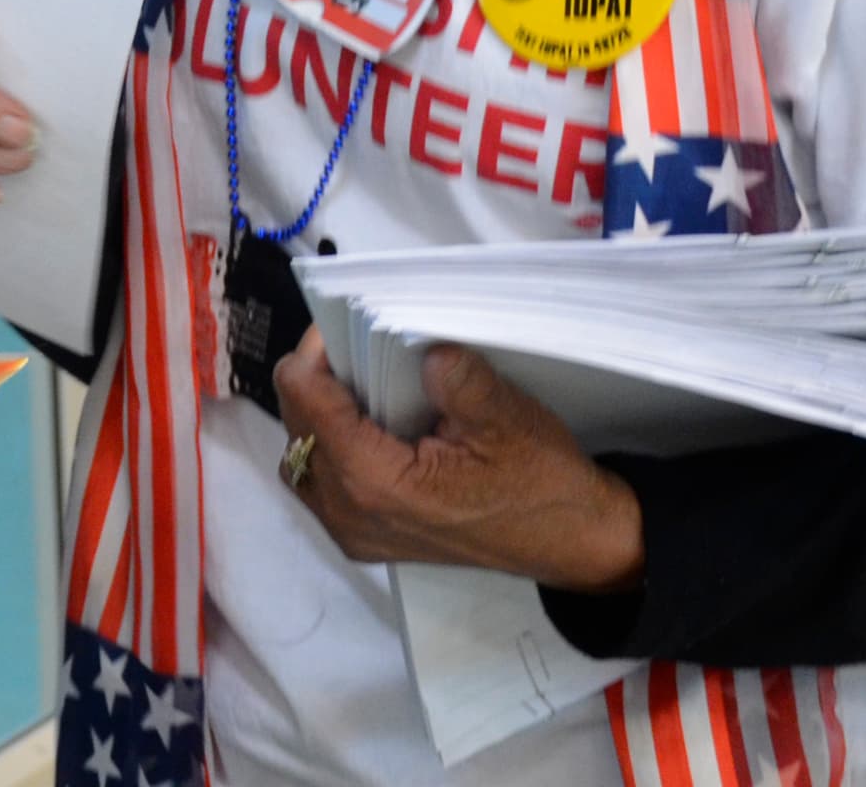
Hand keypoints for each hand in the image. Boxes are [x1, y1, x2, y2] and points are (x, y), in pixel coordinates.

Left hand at [272, 331, 644, 592]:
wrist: (569, 541)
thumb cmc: (539, 482)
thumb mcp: (506, 417)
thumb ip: (456, 378)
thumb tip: (421, 345)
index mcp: (373, 483)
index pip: (304, 398)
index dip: (317, 352)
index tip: (346, 325)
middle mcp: (348, 514)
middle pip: (296, 424)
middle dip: (319, 379)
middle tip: (357, 347)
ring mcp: (353, 532)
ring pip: (301, 453)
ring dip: (320, 412)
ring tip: (360, 382)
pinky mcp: (364, 536)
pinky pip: (321, 480)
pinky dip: (333, 443)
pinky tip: (370, 421)